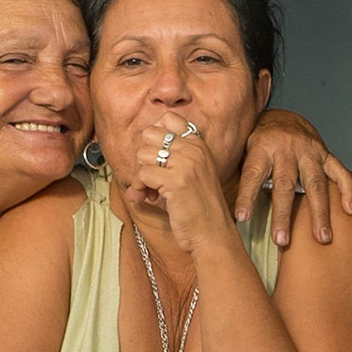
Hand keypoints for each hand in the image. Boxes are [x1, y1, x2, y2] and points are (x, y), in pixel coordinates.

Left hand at [123, 114, 237, 256]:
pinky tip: (149, 199)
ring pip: (143, 154)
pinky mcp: (176, 181)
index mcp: (198, 144)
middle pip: (149, 134)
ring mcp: (186, 163)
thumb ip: (171, 157)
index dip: (153, 138)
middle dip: (143, 157)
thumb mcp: (191, 173)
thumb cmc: (198, 207)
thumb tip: (139, 149)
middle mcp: (193, 149)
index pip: (168, 118)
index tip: (155, 158)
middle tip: (149, 177)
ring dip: (140, 176)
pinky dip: (140, 189)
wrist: (212, 233)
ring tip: (149, 191)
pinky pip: (142, 175)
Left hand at [237, 108, 351, 246]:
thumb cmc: (259, 139)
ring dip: (319, 213)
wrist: (282, 117)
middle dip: (284, 215)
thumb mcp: (242, 151)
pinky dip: (347, 190)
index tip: (242, 219)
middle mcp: (286, 149)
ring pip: (315, 184)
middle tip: (281, 240)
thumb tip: (216, 205)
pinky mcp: (324, 155)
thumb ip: (236, 175)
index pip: (252, 176)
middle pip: (285, 185)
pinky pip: (338, 172)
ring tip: (321, 237)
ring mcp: (309, 152)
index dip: (246, 197)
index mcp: (262, 148)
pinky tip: (350, 209)